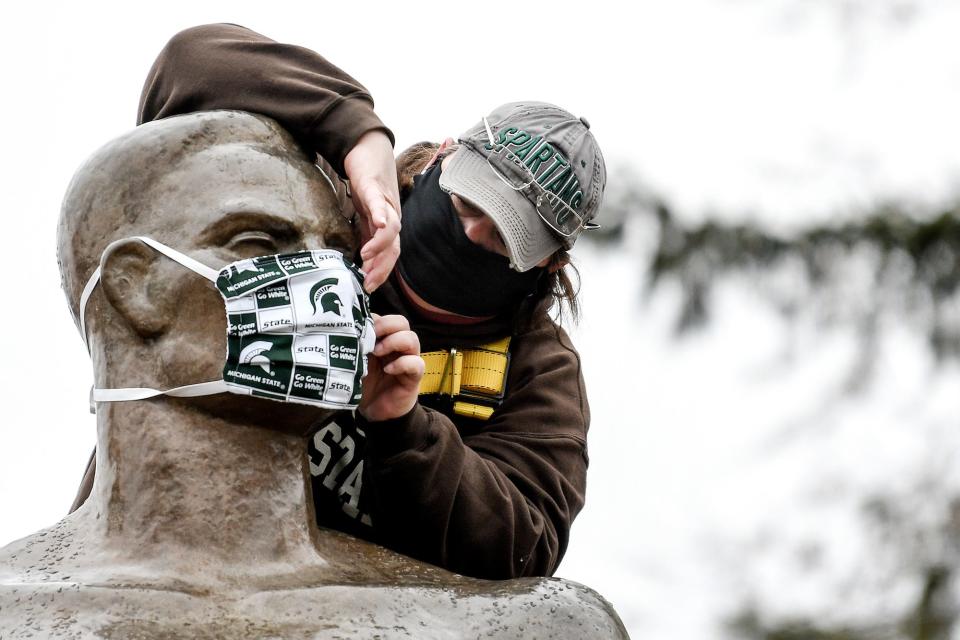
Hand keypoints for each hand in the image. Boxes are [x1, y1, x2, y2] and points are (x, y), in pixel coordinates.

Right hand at [343, 130, 400, 292]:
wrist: (367, 148)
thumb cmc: (366, 182)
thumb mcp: (364, 213)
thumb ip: (364, 233)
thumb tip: (358, 259)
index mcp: (387, 225)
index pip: (390, 254)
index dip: (382, 272)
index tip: (369, 287)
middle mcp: (391, 215)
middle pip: (395, 247)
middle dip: (383, 267)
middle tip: (368, 282)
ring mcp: (385, 201)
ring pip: (392, 228)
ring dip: (380, 246)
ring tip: (365, 257)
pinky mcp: (374, 185)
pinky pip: (379, 202)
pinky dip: (380, 213)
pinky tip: (377, 223)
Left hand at [358, 314, 423, 421]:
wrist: (375, 412)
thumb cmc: (365, 384)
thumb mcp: (357, 362)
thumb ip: (357, 346)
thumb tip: (348, 330)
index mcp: (384, 340)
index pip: (387, 318)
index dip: (375, 319)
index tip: (360, 328)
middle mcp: (398, 347)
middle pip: (402, 322)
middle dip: (386, 325)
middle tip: (371, 336)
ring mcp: (408, 360)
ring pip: (412, 339)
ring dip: (394, 342)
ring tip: (377, 352)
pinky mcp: (413, 376)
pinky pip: (416, 363)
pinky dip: (402, 363)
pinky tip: (388, 370)